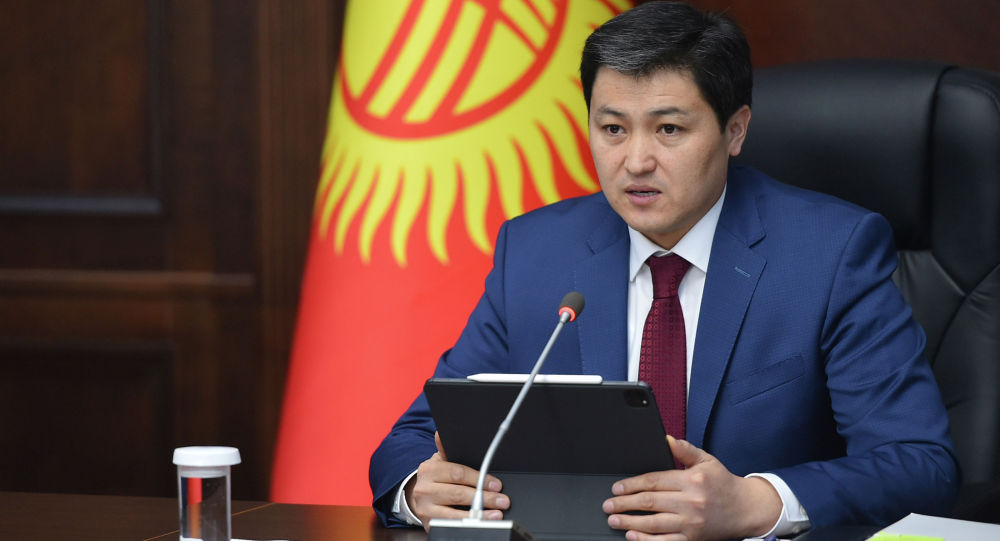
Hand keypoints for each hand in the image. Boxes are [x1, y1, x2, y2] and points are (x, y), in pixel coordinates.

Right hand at [405, 431, 510, 530]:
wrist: (418, 496)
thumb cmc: (436, 478)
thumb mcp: (440, 462)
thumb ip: (446, 450)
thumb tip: (442, 433)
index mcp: (429, 470)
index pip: (457, 473)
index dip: (479, 479)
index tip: (496, 484)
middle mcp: (424, 489)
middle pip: (458, 494)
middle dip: (484, 497)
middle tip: (502, 500)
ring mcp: (425, 508)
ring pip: (455, 513)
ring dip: (479, 515)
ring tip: (496, 514)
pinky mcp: (428, 524)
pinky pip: (450, 526)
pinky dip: (468, 525)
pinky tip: (481, 524)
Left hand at [602, 435, 780, 540]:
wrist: (747, 509)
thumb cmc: (724, 484)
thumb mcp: (707, 461)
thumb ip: (685, 450)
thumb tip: (666, 439)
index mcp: (691, 480)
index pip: (654, 481)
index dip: (631, 484)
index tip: (617, 488)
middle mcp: (691, 502)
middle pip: (649, 502)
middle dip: (624, 504)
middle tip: (608, 505)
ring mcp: (692, 523)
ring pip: (654, 523)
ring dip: (630, 523)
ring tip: (614, 520)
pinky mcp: (693, 539)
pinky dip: (647, 540)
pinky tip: (633, 537)